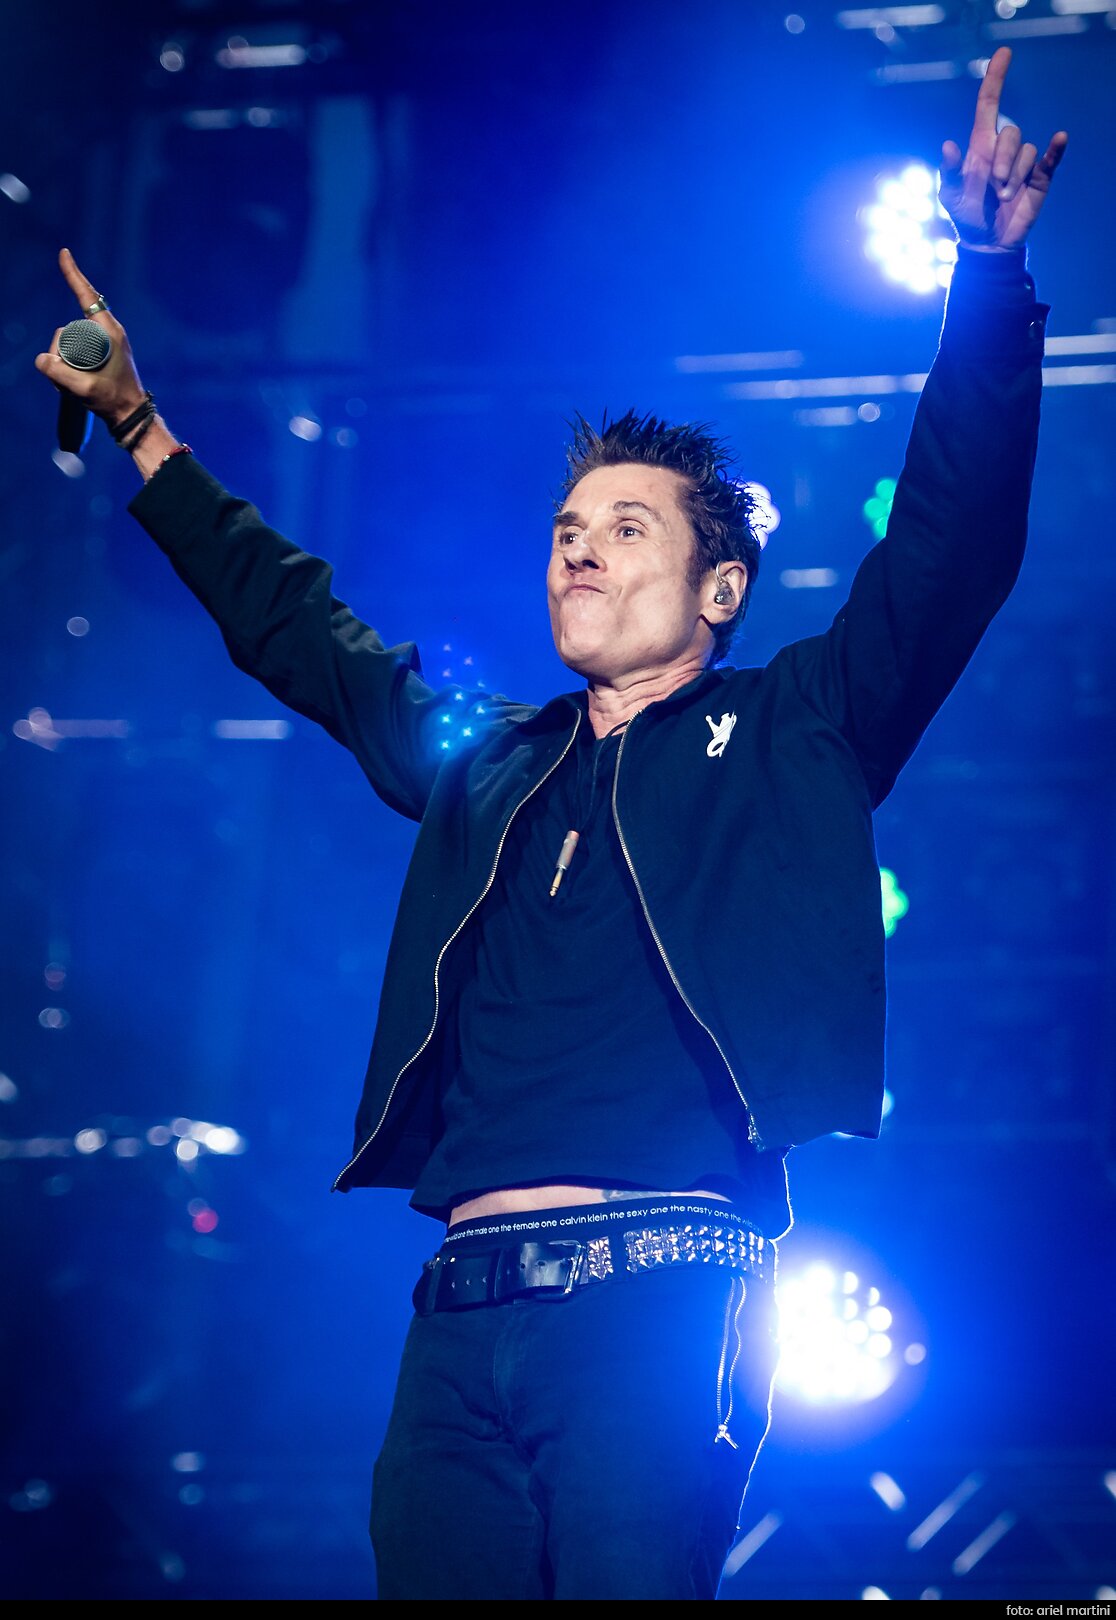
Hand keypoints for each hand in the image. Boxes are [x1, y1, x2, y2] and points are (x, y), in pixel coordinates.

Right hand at [35, 249, 147, 428]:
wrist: (131, 416)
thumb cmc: (113, 401)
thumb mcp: (83, 389)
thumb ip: (58, 373)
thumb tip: (41, 359)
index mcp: (110, 332)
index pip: (87, 296)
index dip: (73, 274)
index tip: (64, 254)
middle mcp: (109, 332)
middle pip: (70, 326)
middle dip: (59, 349)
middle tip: (65, 378)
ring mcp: (107, 342)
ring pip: (71, 338)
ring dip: (64, 359)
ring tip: (74, 384)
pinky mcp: (104, 352)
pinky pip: (79, 347)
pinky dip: (70, 362)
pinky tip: (73, 381)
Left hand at [939, 47, 1066, 251]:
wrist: (986, 241)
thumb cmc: (965, 214)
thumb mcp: (949, 195)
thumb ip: (948, 171)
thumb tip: (947, 145)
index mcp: (980, 146)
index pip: (988, 105)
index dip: (995, 79)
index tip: (1003, 53)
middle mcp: (1002, 149)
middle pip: (1011, 133)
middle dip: (1003, 160)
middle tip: (995, 188)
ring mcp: (1022, 162)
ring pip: (1025, 151)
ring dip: (1014, 175)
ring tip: (1004, 196)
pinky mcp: (1039, 177)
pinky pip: (1049, 157)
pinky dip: (1055, 148)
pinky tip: (1059, 139)